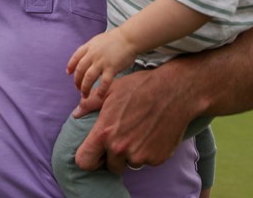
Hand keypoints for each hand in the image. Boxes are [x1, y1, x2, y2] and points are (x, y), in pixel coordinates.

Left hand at [67, 30, 135, 97]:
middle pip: (80, 70)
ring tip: (85, 95)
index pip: (76, 57)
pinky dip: (100, 90)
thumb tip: (84, 57)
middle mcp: (93, 55)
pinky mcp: (111, 68)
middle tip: (78, 88)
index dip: (71, 65)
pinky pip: (104, 82)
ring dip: (85, 88)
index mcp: (89, 47)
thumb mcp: (98, 40)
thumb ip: (91, 49)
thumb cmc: (116, 39)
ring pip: (88, 78)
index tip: (69, 73)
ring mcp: (102, 62)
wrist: (129, 38)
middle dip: (77, 81)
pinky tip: (99, 96)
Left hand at [74, 63, 194, 173]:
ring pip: (130, 164)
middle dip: (115, 156)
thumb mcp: (113, 90)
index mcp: (105, 132)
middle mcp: (120, 148)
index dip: (90, 158)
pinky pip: (148, 162)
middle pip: (111, 166)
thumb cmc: (142, 86)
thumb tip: (76, 112)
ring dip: (133, 154)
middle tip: (126, 137)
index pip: (84, 161)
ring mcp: (139, 155)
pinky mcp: (157, 159)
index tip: (97, 153)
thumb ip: (91, 103)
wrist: (175, 90)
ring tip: (142, 132)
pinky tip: (154, 133)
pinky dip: (150, 152)